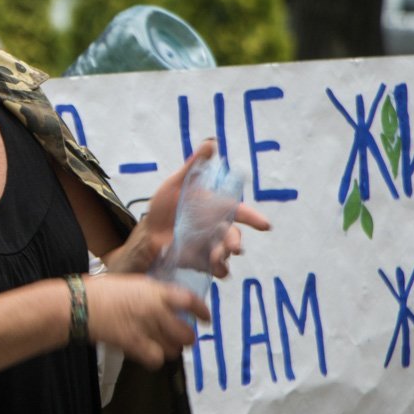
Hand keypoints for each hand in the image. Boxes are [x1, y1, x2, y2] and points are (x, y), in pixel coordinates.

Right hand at [83, 273, 208, 368]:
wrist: (82, 304)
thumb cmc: (104, 290)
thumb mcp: (134, 283)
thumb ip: (154, 294)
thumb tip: (168, 304)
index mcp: (156, 291)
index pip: (190, 301)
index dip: (202, 311)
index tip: (205, 317)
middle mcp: (156, 310)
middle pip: (186, 333)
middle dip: (186, 337)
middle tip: (180, 336)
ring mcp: (147, 329)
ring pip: (174, 349)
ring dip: (171, 349)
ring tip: (162, 344)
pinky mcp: (135, 345)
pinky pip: (156, 360)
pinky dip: (154, 359)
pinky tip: (149, 353)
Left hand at [110, 141, 270, 273]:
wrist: (148, 233)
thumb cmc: (163, 206)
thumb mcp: (176, 183)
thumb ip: (194, 165)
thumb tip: (211, 143)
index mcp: (214, 208)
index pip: (238, 211)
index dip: (253, 218)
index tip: (265, 226)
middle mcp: (216, 227)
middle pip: (233, 236)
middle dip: (235, 242)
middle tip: (233, 248)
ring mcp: (210, 245)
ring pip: (226, 254)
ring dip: (225, 257)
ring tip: (216, 259)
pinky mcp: (201, 261)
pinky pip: (216, 269)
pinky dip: (218, 270)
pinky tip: (214, 270)